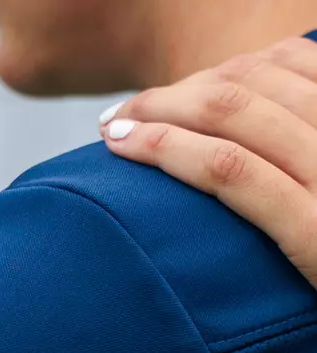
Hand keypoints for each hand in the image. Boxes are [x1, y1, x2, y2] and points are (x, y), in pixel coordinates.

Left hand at [99, 37, 316, 286]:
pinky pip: (231, 171)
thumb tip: (253, 155)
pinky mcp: (314, 232)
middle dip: (178, 90)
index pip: (289, 64)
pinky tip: (127, 146)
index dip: (220, 72)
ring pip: (233, 113)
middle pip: (252, 81)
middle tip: (124, 112)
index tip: (173, 95)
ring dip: (159, 109)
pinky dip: (169, 149)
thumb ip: (300, 169)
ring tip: (111, 128)